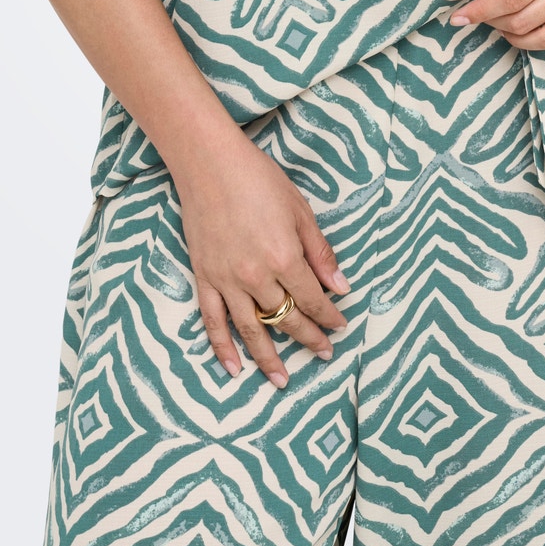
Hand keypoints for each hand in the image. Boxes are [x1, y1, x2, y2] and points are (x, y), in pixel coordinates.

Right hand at [165, 128, 350, 389]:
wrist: (208, 163)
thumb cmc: (258, 179)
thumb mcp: (300, 210)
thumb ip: (319, 252)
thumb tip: (340, 287)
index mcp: (284, 257)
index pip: (312, 299)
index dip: (329, 316)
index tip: (340, 327)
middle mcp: (255, 276)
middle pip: (285, 318)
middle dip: (307, 338)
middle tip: (323, 353)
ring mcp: (226, 280)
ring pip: (251, 329)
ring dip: (268, 358)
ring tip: (282, 382)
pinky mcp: (204, 278)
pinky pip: (213, 321)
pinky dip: (221, 347)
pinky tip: (233, 368)